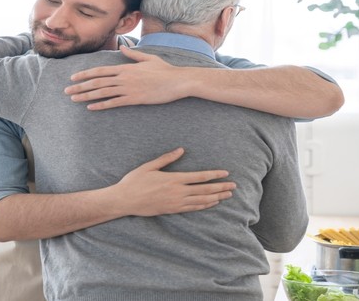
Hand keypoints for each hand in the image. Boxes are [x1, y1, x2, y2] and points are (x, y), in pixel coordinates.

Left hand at [65, 46, 189, 109]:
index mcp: (125, 67)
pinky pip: (114, 103)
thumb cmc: (165, 70)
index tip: (73, 78)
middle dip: (80, 86)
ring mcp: (129, 89)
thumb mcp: (148, 58)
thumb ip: (133, 55)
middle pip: (97, 82)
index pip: (100, 71)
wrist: (178, 80)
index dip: (85, 74)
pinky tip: (91, 107)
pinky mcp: (135, 99)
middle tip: (67, 91)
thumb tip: (123, 48)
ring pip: (102, 92)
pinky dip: (101, 105)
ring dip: (86, 96)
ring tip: (74, 99)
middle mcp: (124, 77)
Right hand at [112, 148, 235, 215]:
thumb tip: (181, 150)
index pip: (199, 177)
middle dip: (221, 188)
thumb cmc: (134, 181)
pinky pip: (192, 208)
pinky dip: (204, 206)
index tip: (226, 174)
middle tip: (234, 186)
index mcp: (173, 179)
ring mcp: (175, 203)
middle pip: (204, 190)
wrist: (124, 201)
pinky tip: (211, 203)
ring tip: (227, 195)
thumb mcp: (149, 166)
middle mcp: (177, 192)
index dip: (214, 175)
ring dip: (216, 197)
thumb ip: (166, 158)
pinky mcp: (172, 210)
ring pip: (201, 201)